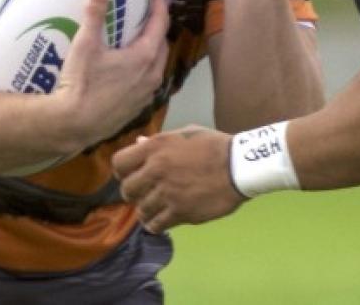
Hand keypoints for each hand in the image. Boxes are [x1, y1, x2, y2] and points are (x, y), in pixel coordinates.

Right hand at [51, 0, 170, 148]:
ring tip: (138, 40)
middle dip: (157, 28)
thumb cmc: (81, 83)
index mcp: (145, 56)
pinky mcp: (137, 109)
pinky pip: (147, 83)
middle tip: (146, 15)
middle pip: (162, 45)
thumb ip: (95, 13)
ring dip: (152, 50)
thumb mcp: (86, 44)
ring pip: (157, 66)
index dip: (160, 5)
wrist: (74, 125)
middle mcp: (152, 75)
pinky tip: (128, 70)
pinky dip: (143, 70)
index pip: (161, 24)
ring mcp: (147, 94)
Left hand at [112, 125, 245, 232]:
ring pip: (141, 210)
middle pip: (127, 191)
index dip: (123, 171)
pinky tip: (164, 218)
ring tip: (159, 206)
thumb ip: (159, 141)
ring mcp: (167, 193)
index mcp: (156, 147)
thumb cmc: (215, 146)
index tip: (133, 174)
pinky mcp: (179, 212)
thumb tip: (138, 143)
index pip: (119, 163)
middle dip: (135, 193)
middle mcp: (156, 170)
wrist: (240, 166)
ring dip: (148, 209)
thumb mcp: (186, 134)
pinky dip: (156, 224)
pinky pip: (155, 225)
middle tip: (147, 192)